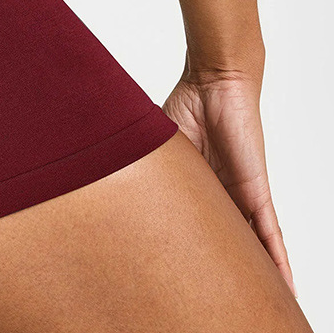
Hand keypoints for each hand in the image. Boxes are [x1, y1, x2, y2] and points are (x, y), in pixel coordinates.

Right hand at [162, 59, 296, 296]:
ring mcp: (243, 196)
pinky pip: (272, 234)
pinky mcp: (257, 191)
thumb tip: (109, 173)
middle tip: (223, 306)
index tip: (188, 282)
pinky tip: (286, 286)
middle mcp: (225, 198)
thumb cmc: (189, 106)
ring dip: (259, 278)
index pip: (200, 231)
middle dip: (228, 277)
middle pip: (230, 247)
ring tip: (258, 310)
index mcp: (201, 190)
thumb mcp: (161, 147)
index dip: (197, 256)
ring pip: (255, 248)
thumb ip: (148, 166)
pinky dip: (279, 260)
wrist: (213, 85)